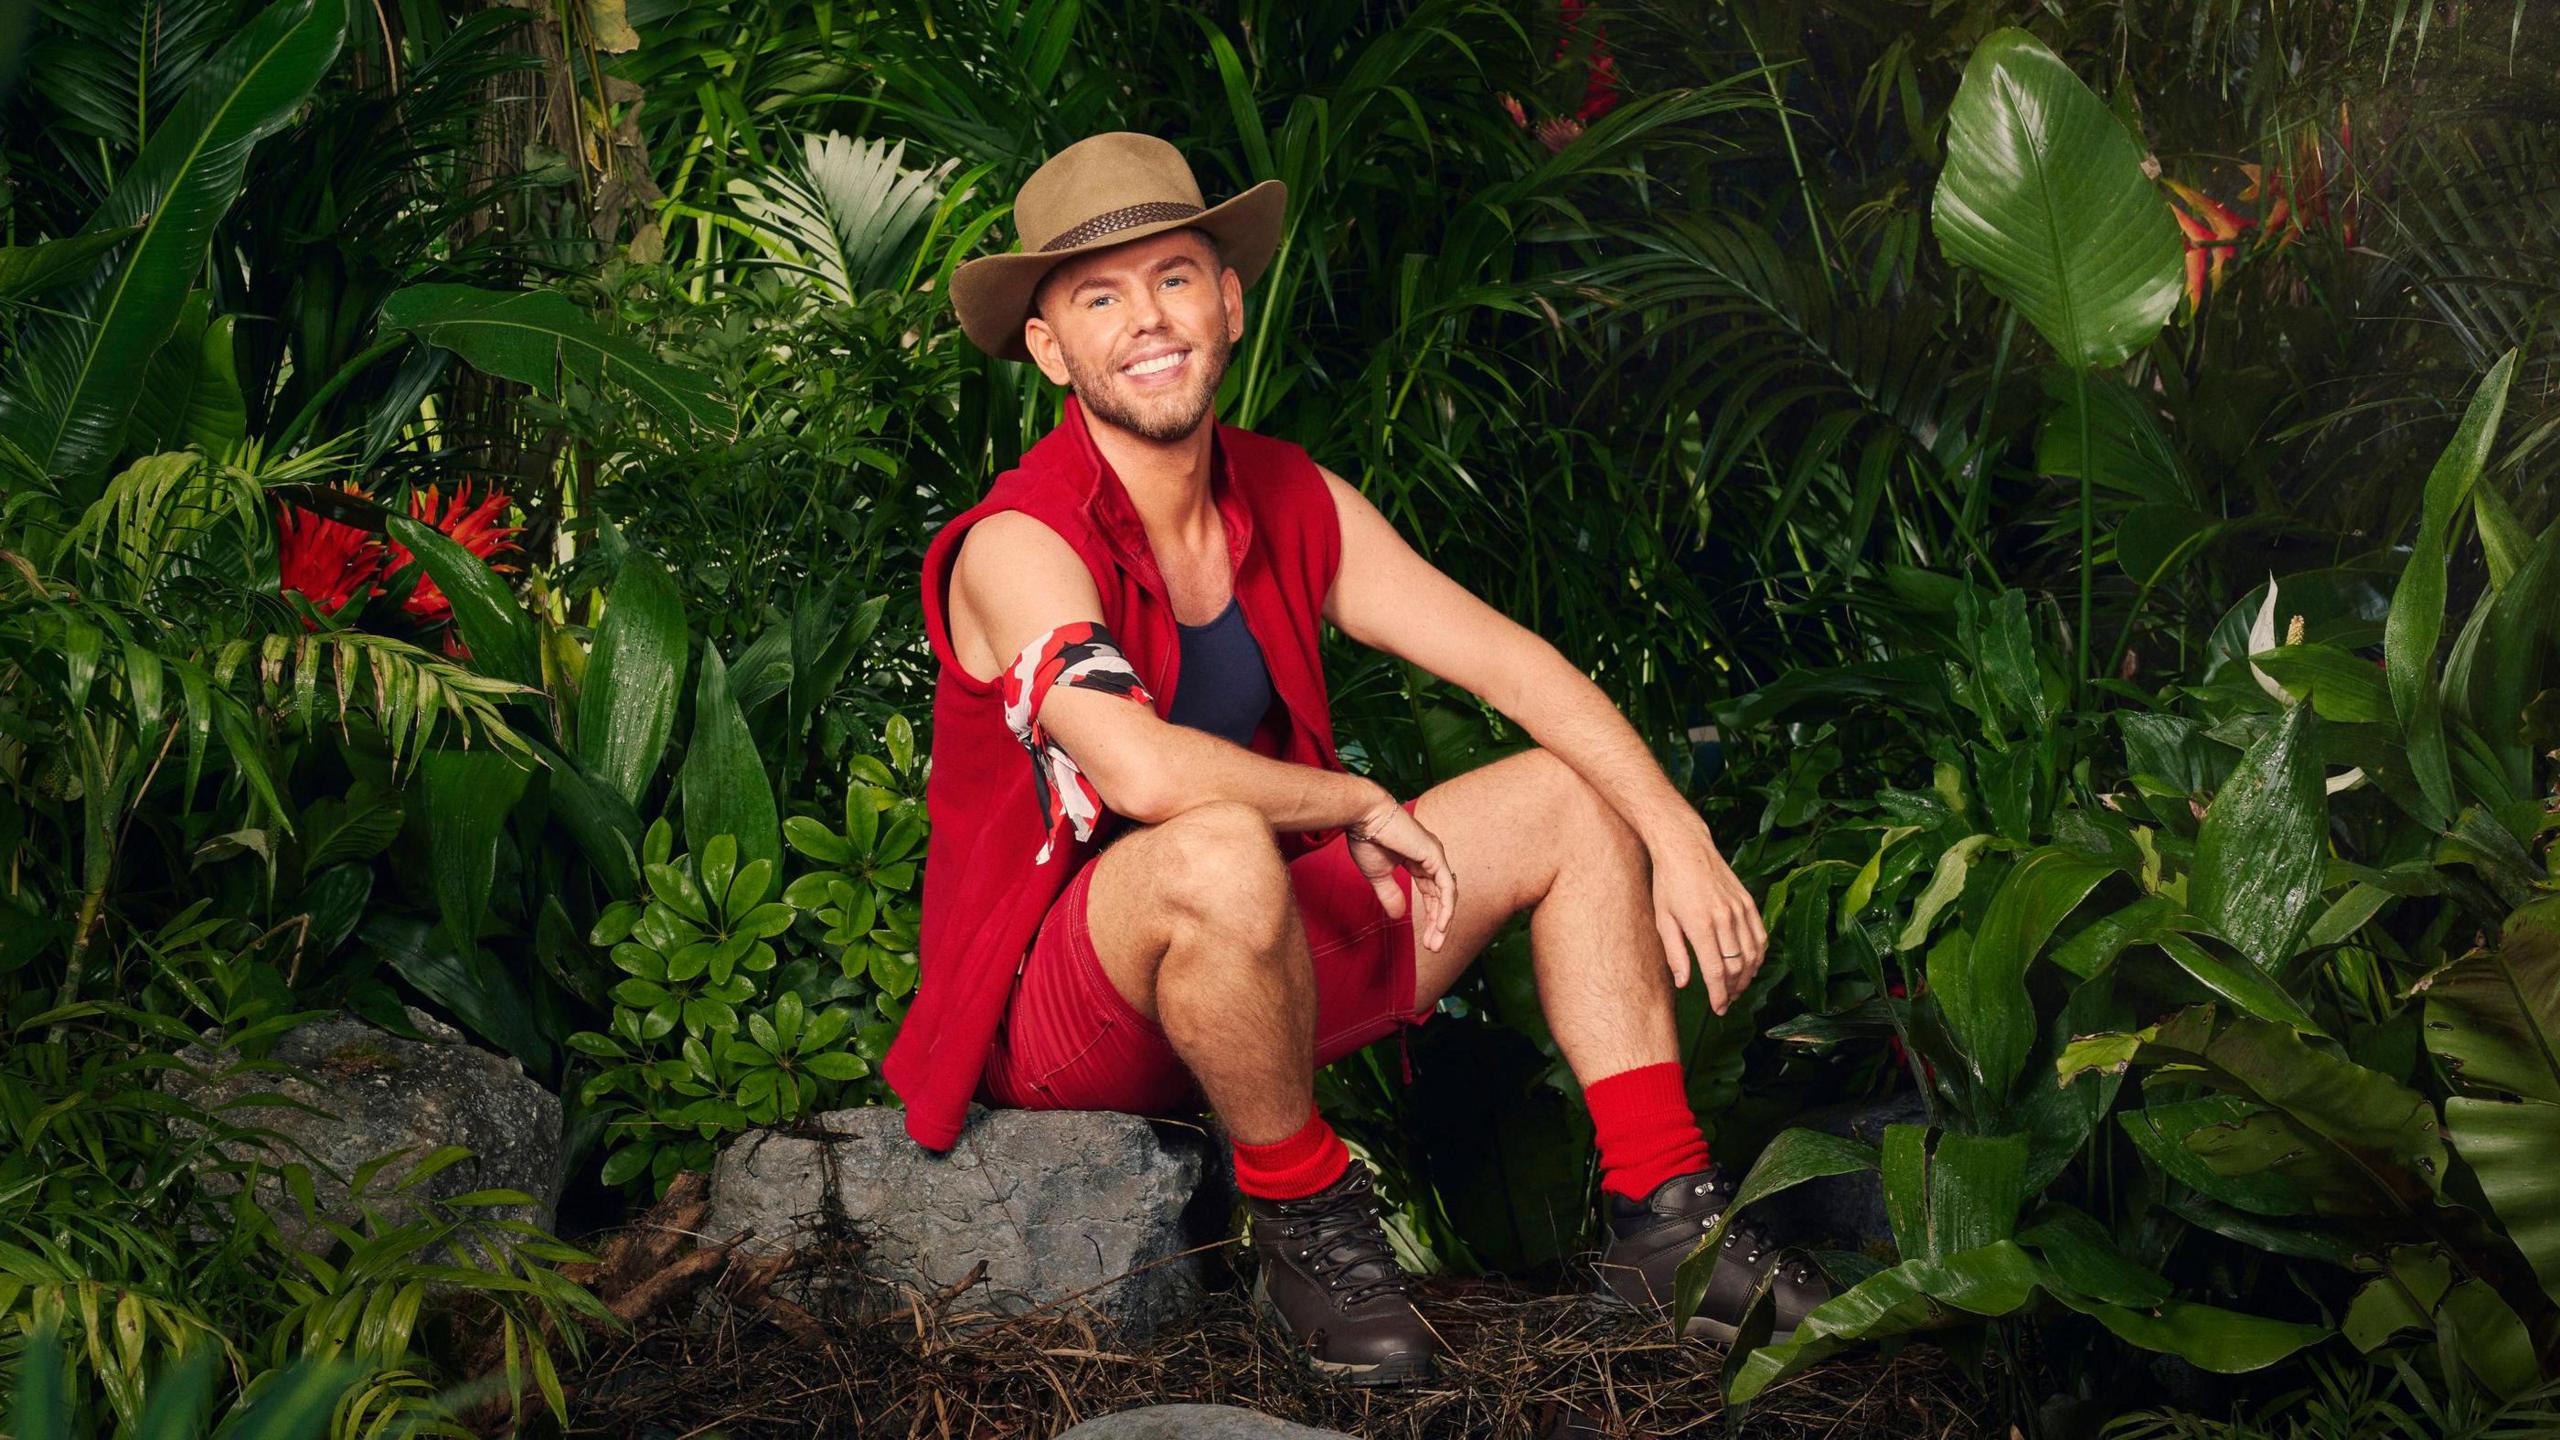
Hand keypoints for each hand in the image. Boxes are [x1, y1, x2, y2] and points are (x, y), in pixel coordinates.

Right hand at [1345, 790, 1456, 953]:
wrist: (1362, 817)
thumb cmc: (1366, 838)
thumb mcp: (1378, 875)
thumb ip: (1389, 894)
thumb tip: (1398, 915)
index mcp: (1418, 860)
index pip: (1431, 893)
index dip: (1430, 916)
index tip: (1426, 939)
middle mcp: (1431, 857)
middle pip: (1441, 897)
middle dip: (1437, 924)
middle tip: (1433, 947)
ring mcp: (1435, 855)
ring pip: (1447, 895)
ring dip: (1443, 921)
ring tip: (1435, 944)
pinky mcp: (1434, 855)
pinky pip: (1446, 887)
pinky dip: (1445, 908)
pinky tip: (1441, 926)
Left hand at [1648, 819, 1765, 1013]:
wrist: (1685, 847)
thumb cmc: (1668, 884)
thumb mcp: (1663, 920)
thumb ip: (1675, 954)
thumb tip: (1684, 984)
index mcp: (1700, 925)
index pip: (1716, 971)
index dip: (1719, 995)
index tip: (1719, 1009)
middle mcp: (1725, 918)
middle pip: (1737, 966)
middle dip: (1733, 989)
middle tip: (1726, 1001)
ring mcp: (1739, 909)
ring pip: (1752, 954)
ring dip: (1747, 976)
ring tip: (1737, 987)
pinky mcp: (1748, 901)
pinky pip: (1761, 935)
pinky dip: (1758, 955)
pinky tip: (1750, 965)